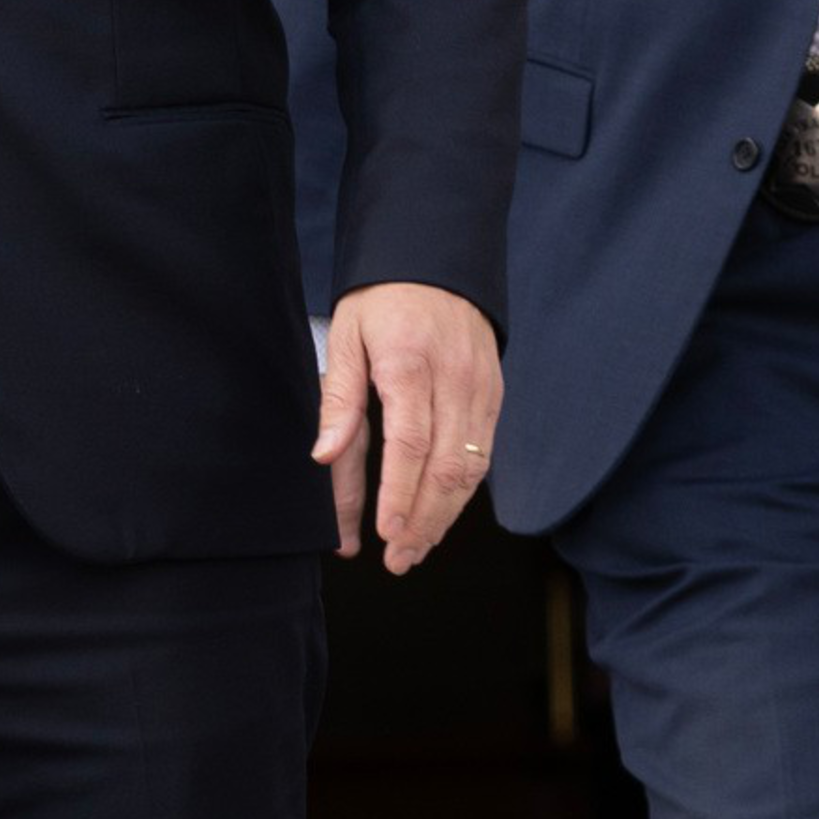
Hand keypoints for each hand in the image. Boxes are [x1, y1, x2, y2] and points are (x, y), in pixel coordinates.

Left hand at [313, 281, 501, 574]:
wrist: (438, 258)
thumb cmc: (384, 298)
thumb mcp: (347, 334)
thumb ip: (340, 397)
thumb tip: (325, 454)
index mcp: (410, 364)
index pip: (410, 443)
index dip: (400, 493)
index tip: (386, 532)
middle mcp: (454, 380)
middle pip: (445, 468)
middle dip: (422, 521)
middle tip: (398, 559)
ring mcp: (480, 389)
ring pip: (471, 470)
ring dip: (444, 517)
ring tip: (416, 549)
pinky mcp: (494, 395)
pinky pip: (484, 454)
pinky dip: (464, 493)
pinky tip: (440, 515)